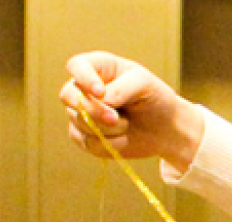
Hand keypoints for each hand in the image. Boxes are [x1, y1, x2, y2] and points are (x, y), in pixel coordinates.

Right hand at [60, 52, 205, 168]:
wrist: (164, 129)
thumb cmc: (154, 99)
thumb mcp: (145, 84)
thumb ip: (123, 87)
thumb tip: (102, 100)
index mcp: (96, 68)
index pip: (76, 66)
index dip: (84, 79)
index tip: (101, 92)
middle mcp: (83, 88)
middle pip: (68, 95)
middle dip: (92, 109)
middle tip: (115, 118)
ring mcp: (80, 112)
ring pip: (79, 121)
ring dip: (108, 128)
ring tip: (127, 124)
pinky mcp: (85, 136)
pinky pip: (86, 142)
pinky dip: (107, 144)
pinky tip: (123, 139)